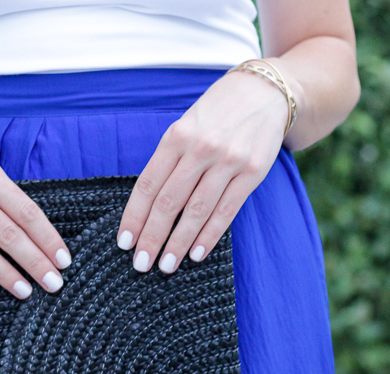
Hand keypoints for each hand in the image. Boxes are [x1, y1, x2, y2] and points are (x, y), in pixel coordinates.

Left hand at [117, 67, 288, 272]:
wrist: (265, 92)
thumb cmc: (216, 115)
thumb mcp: (185, 127)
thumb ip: (168, 162)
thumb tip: (147, 209)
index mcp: (176, 137)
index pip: (148, 185)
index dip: (134, 217)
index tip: (124, 243)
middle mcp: (200, 148)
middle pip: (169, 202)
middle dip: (152, 237)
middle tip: (140, 264)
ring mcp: (228, 160)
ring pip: (197, 211)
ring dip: (179, 243)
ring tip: (166, 266)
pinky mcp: (252, 172)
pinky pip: (226, 211)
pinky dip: (209, 235)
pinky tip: (196, 254)